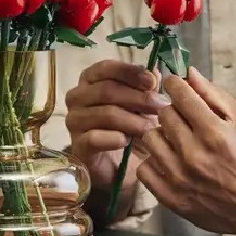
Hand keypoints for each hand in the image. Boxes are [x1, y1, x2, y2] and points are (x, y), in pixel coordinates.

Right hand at [64, 60, 167, 197]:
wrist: (123, 166)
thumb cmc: (131, 128)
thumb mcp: (144, 104)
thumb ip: (148, 87)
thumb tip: (156, 73)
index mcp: (90, 80)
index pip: (106, 68)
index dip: (130, 72)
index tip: (153, 82)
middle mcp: (77, 97)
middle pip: (106, 90)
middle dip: (138, 98)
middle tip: (160, 108)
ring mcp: (74, 121)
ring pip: (105, 113)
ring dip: (132, 120)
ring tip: (150, 129)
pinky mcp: (77, 145)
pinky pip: (95, 138)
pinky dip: (115, 139)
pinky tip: (128, 142)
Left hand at [136, 67, 235, 235]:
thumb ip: (215, 95)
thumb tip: (189, 73)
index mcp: (214, 132)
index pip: (179, 94)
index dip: (176, 85)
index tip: (177, 86)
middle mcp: (194, 154)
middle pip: (163, 115)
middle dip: (174, 111)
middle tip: (186, 119)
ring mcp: (180, 178)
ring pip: (150, 139)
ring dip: (163, 136)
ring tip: (178, 141)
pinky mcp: (172, 198)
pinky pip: (144, 169)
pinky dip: (155, 163)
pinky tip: (171, 162)